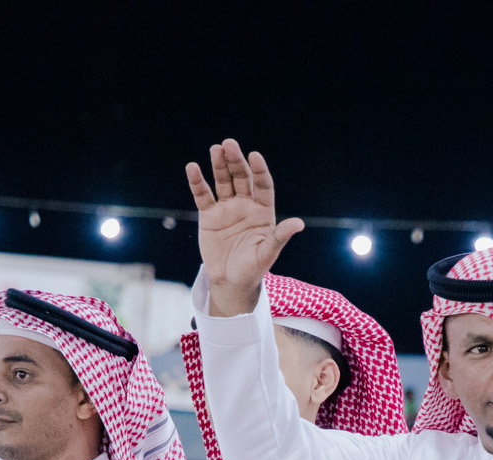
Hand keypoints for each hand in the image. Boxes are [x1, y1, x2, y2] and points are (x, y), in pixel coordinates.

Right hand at [185, 138, 303, 316]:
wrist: (230, 282)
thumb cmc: (253, 269)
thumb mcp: (267, 253)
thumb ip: (280, 237)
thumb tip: (299, 224)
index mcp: (263, 212)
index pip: (263, 186)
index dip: (260, 171)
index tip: (255, 156)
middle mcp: (246, 205)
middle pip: (241, 178)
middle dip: (235, 161)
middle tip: (228, 144)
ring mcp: (227, 208)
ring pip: (223, 182)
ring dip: (218, 165)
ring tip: (215, 149)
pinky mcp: (209, 215)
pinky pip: (203, 195)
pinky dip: (197, 182)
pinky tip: (192, 168)